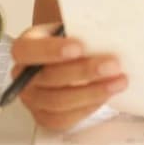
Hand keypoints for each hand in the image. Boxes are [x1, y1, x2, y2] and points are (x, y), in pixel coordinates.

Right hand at [10, 23, 127, 129]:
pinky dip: (88, 107)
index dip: (51, 50)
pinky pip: (64, 118)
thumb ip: (82, 26)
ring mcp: (32, 98)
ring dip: (92, 92)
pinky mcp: (44, 116)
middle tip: (113, 65)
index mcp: (26, 47)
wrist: (76, 56)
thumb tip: (104, 31)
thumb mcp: (76, 25)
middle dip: (84, 71)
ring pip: (58, 101)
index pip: (27, 50)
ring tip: (119, 81)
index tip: (79, 47)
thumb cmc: (75, 38)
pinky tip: (106, 94)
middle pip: (48, 78)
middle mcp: (25, 75)